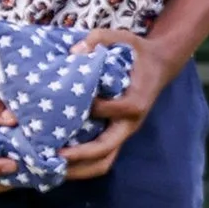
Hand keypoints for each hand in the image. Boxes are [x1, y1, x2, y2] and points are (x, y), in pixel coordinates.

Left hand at [61, 28, 181, 180]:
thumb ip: (98, 39)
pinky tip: (57, 163)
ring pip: (104, 161)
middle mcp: (130, 123)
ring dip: (80, 169)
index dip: (90, 109)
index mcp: (134, 101)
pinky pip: (101, 157)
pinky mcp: (116, 135)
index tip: (67, 103)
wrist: (157, 65)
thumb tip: (75, 51)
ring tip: (51, 168)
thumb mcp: (120, 38)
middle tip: (53, 155)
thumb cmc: (135, 52)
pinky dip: (82, 165)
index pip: (110, 111)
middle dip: (81, 156)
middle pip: (107, 149)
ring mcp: (123, 132)